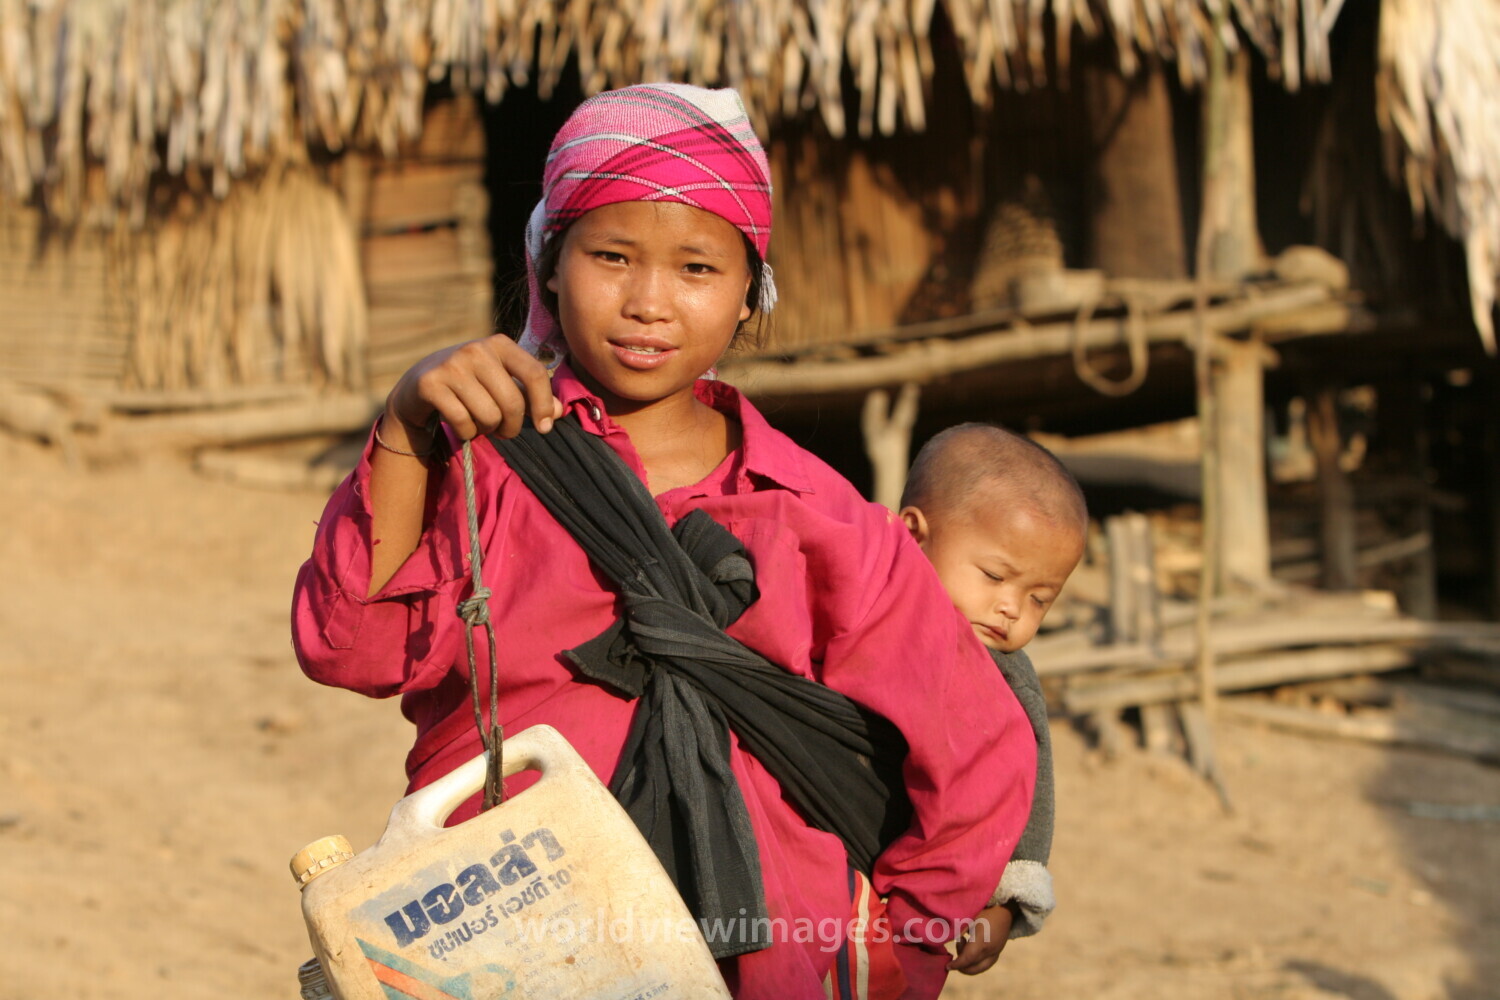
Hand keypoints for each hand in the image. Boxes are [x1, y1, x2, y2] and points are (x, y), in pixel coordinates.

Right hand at [386, 335, 563, 442]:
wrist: (418, 385)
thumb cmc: (471, 385)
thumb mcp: (502, 383)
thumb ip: (532, 396)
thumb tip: (557, 412)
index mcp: (499, 344)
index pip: (534, 373)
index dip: (543, 405)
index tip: (545, 427)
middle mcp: (476, 349)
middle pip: (512, 402)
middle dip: (512, 426)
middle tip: (503, 430)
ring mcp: (451, 365)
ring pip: (488, 416)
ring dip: (487, 430)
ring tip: (478, 422)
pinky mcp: (431, 384)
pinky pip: (463, 423)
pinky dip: (467, 433)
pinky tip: (461, 424)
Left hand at [947, 903, 1013, 975]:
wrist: (1004, 907)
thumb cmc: (983, 909)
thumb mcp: (968, 917)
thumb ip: (957, 930)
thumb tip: (943, 939)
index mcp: (982, 942)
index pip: (967, 959)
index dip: (956, 965)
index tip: (947, 966)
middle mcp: (990, 951)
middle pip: (973, 967)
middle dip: (961, 964)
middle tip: (956, 949)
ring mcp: (996, 952)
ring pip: (980, 967)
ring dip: (969, 962)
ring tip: (963, 943)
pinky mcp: (998, 951)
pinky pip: (986, 963)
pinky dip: (976, 961)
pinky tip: (970, 946)